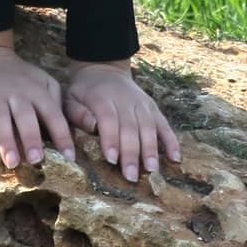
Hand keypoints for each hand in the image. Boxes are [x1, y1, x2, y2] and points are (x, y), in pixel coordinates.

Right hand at [0, 48, 75, 170]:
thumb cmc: (18, 74)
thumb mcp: (41, 80)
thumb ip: (54, 99)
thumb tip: (63, 128)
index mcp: (36, 91)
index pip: (53, 114)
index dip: (62, 135)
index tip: (70, 157)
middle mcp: (17, 93)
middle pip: (25, 117)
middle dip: (31, 138)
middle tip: (36, 160)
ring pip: (1, 119)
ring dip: (7, 141)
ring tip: (12, 162)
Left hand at [64, 61, 181, 181]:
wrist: (103, 70)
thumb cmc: (83, 92)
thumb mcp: (70, 98)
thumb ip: (78, 114)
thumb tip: (92, 127)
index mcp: (102, 97)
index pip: (109, 118)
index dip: (111, 139)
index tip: (112, 159)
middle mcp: (125, 99)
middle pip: (130, 127)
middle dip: (131, 153)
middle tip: (131, 176)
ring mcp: (141, 103)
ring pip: (149, 126)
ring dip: (151, 149)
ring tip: (152, 170)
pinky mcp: (153, 107)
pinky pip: (164, 124)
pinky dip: (171, 140)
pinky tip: (175, 158)